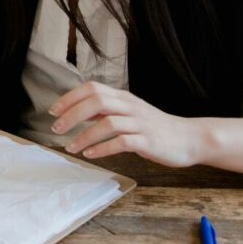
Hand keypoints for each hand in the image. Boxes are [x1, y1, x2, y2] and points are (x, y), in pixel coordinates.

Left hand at [53, 81, 205, 166]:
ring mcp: (140, 123)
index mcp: (123, 97)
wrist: (189, 138)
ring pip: (108, 123)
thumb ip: (106, 110)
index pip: (92, 88)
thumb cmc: (155, 127)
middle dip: (72, 114)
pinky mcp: (148, 142)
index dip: (70, 98)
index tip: (53, 111)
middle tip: (57, 128)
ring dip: (85, 135)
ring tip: (71, 147)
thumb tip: (77, 111)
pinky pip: (122, 142)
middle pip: (97, 102)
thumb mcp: (129, 113)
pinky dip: (103, 148)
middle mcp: (130, 106)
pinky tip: (91, 154)